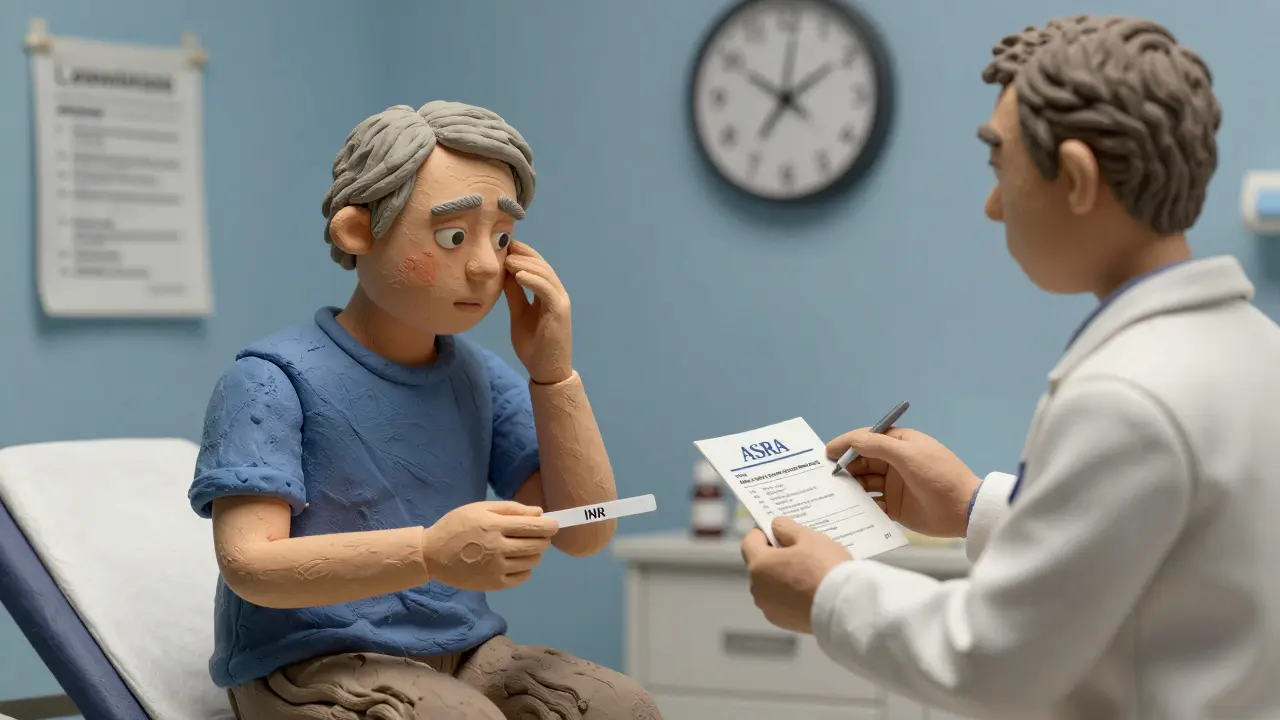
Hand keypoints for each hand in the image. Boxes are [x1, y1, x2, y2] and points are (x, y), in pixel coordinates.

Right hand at [421, 501, 558, 590]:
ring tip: (523, 547)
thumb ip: (510, 509)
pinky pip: (522, 578)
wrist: (432, 554)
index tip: (554, 524)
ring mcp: (496, 568)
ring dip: (534, 553)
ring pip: (531, 561)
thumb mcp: (480, 508)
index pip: (534, 527)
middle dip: (543, 538)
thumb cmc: (457, 526)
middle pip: (536, 545)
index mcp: (495, 526)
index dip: (550, 526)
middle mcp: (498, 548)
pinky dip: (525, 569)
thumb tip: (538, 513)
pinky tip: (516, 562)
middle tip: (538, 535)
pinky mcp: (493, 584)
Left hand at [503, 240, 572, 384]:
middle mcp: (556, 294)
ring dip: (526, 265)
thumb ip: (515, 295)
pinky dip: (533, 280)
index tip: (504, 246)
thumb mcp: (519, 314)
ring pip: (545, 275)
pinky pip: (547, 290)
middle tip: (505, 245)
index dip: (523, 254)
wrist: (547, 370)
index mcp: (547, 293)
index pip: (537, 267)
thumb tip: (504, 274)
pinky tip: (518, 275)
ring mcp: (560, 301)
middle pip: (542, 266)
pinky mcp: (560, 311)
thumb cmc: (534, 346)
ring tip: (507, 259)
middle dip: (524, 254)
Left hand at [740, 517, 851, 633]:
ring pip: (770, 585)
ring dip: (782, 577)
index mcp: (759, 565)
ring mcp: (768, 608)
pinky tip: (810, 591)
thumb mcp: (809, 538)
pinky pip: (781, 603)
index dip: (763, 533)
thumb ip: (787, 528)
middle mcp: (757, 588)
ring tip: (808, 572)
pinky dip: (790, 596)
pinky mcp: (782, 622)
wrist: (843, 608)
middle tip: (799, 551)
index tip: (778, 532)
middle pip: (760, 565)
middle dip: (775, 556)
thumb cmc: (824, 568)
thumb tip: (776, 527)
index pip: (750, 542)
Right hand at [826, 427, 981, 537]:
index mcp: (900, 444)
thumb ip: (878, 446)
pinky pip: (871, 504)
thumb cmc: (939, 475)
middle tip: (826, 476)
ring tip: (833, 492)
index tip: (827, 452)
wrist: (964, 510)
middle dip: (845, 466)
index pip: (867, 439)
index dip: (847, 444)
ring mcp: (894, 485)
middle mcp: (895, 463)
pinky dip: (860, 505)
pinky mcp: (895, 506)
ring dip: (850, 486)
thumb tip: (851, 441)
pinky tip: (848, 508)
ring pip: (864, 483)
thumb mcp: (908, 455)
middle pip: (862, 461)